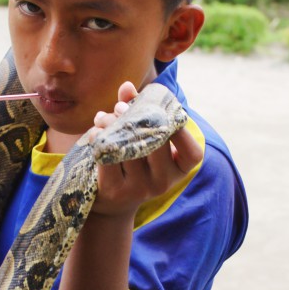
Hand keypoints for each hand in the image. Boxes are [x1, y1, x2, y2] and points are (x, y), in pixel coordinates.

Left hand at [91, 82, 202, 218]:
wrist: (113, 201)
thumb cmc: (135, 160)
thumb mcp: (144, 139)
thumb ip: (139, 111)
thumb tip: (126, 88)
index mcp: (179, 171)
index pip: (193, 153)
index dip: (182, 130)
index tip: (164, 111)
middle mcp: (163, 183)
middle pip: (156, 143)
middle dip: (135, 118)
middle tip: (120, 107)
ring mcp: (139, 189)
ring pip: (128, 146)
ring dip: (112, 124)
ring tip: (103, 117)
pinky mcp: (115, 190)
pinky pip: (107, 156)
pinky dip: (99, 138)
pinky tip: (96, 132)